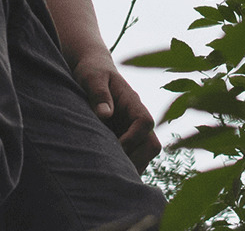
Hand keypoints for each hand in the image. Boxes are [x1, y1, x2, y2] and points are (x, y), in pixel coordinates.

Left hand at [70, 51, 160, 171]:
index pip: (145, 122)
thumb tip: (105, 114)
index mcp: (132, 102)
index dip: (134, 137)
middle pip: (152, 144)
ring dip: (131, 167)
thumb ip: (98, 94)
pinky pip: (133, 158)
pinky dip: (124, 168)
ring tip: (109, 175)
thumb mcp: (92, 77)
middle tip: (113, 170)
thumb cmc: (92, 71)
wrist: (93, 69)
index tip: (115, 145)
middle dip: (137, 160)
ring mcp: (132, 130)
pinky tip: (107, 172)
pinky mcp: (125, 138)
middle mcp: (137, 118)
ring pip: (145, 155)